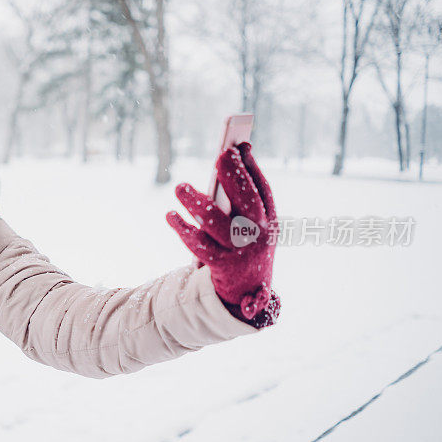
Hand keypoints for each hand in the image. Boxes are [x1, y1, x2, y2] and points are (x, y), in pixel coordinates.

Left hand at [166, 142, 278, 320]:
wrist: (248, 293)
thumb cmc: (247, 244)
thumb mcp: (256, 219)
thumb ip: (250, 186)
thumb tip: (243, 147)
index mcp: (270, 222)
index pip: (262, 191)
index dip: (248, 169)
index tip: (233, 148)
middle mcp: (259, 236)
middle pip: (247, 203)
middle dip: (233, 177)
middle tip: (219, 156)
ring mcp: (240, 252)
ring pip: (217, 224)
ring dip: (197, 203)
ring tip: (180, 187)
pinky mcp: (220, 267)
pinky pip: (199, 245)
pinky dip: (183, 230)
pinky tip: (171, 216)